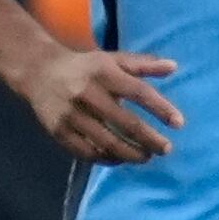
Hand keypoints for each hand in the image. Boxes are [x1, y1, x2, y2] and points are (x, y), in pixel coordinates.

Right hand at [21, 47, 182, 163]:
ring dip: (131, 154)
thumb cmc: (86, 67)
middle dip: (149, 139)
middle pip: (125, 122)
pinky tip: (121, 159)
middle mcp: (86, 93)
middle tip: (166, 149)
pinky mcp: (58, 131)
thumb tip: (174, 67)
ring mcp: (71, 114)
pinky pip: (87, 152)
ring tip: (147, 157)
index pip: (138, 92)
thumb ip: (143, 64)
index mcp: (103, 72)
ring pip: (106, 142)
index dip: (160, 108)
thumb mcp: (113, 59)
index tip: (179, 123)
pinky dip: (107, 159)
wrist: (39, 71)